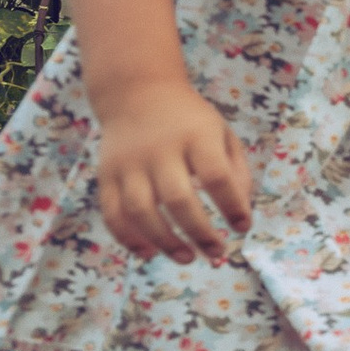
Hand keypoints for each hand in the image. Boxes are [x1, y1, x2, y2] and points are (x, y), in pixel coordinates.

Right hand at [93, 79, 253, 263]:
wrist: (137, 93)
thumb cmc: (190, 121)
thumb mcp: (221, 133)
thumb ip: (236, 171)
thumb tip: (241, 213)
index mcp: (196, 135)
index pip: (216, 175)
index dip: (232, 205)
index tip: (243, 227)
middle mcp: (159, 149)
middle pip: (177, 198)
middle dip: (200, 232)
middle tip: (217, 252)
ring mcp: (129, 163)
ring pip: (141, 211)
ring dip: (165, 241)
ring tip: (188, 258)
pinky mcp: (106, 175)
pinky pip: (112, 213)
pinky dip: (128, 238)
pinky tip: (150, 253)